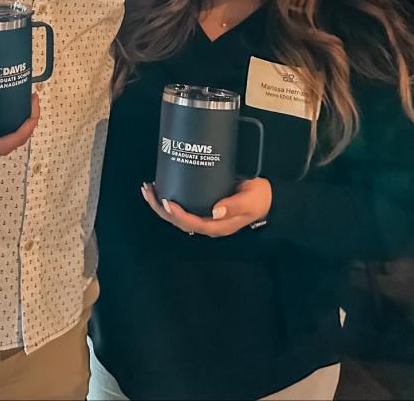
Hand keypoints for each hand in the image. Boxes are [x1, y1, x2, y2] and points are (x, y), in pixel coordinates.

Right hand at [0, 90, 39, 162]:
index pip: (3, 146)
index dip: (22, 133)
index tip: (31, 113)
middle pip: (12, 142)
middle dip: (28, 123)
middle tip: (31, 97)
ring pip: (10, 136)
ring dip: (23, 120)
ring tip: (28, 97)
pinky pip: (4, 128)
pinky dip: (14, 117)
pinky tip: (17, 100)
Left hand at [141, 177, 271, 237]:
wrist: (266, 198)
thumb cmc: (258, 198)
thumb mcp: (250, 201)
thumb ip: (235, 206)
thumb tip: (215, 211)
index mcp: (217, 226)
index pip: (191, 223)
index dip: (176, 215)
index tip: (166, 201)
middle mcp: (207, 223)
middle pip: (178, 221)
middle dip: (160, 208)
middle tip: (148, 190)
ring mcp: (203, 216)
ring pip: (176, 216)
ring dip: (160, 204)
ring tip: (148, 189)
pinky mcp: (202, 206)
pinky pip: (182, 207)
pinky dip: (168, 199)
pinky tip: (161, 188)